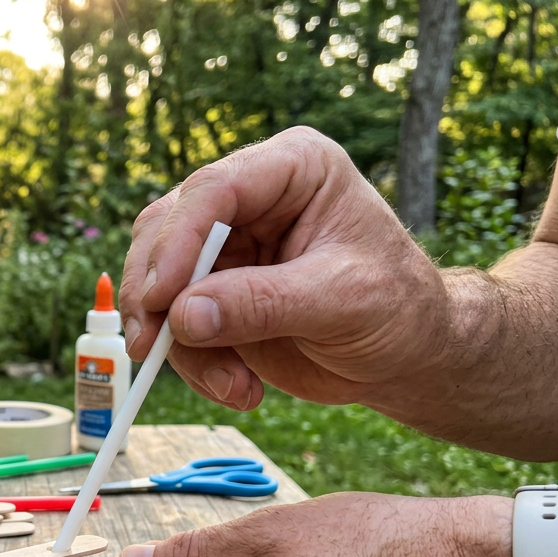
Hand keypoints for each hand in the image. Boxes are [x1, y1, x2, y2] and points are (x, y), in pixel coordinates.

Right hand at [118, 126, 449, 409]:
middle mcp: (249, 199)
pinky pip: (173, 324)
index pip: (215, 189)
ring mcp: (225, 246)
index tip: (161, 300)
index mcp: (292, 169)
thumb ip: (262, 304)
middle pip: (165, 230)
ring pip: (159, 283)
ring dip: (179, 343)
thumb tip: (182, 317)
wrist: (408, 356)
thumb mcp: (343, 302)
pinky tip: (240, 388)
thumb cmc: (398, 310)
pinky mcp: (211, 292)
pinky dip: (193, 363)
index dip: (177, 241)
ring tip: (234, 386)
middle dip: (154, 295)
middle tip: (150, 347)